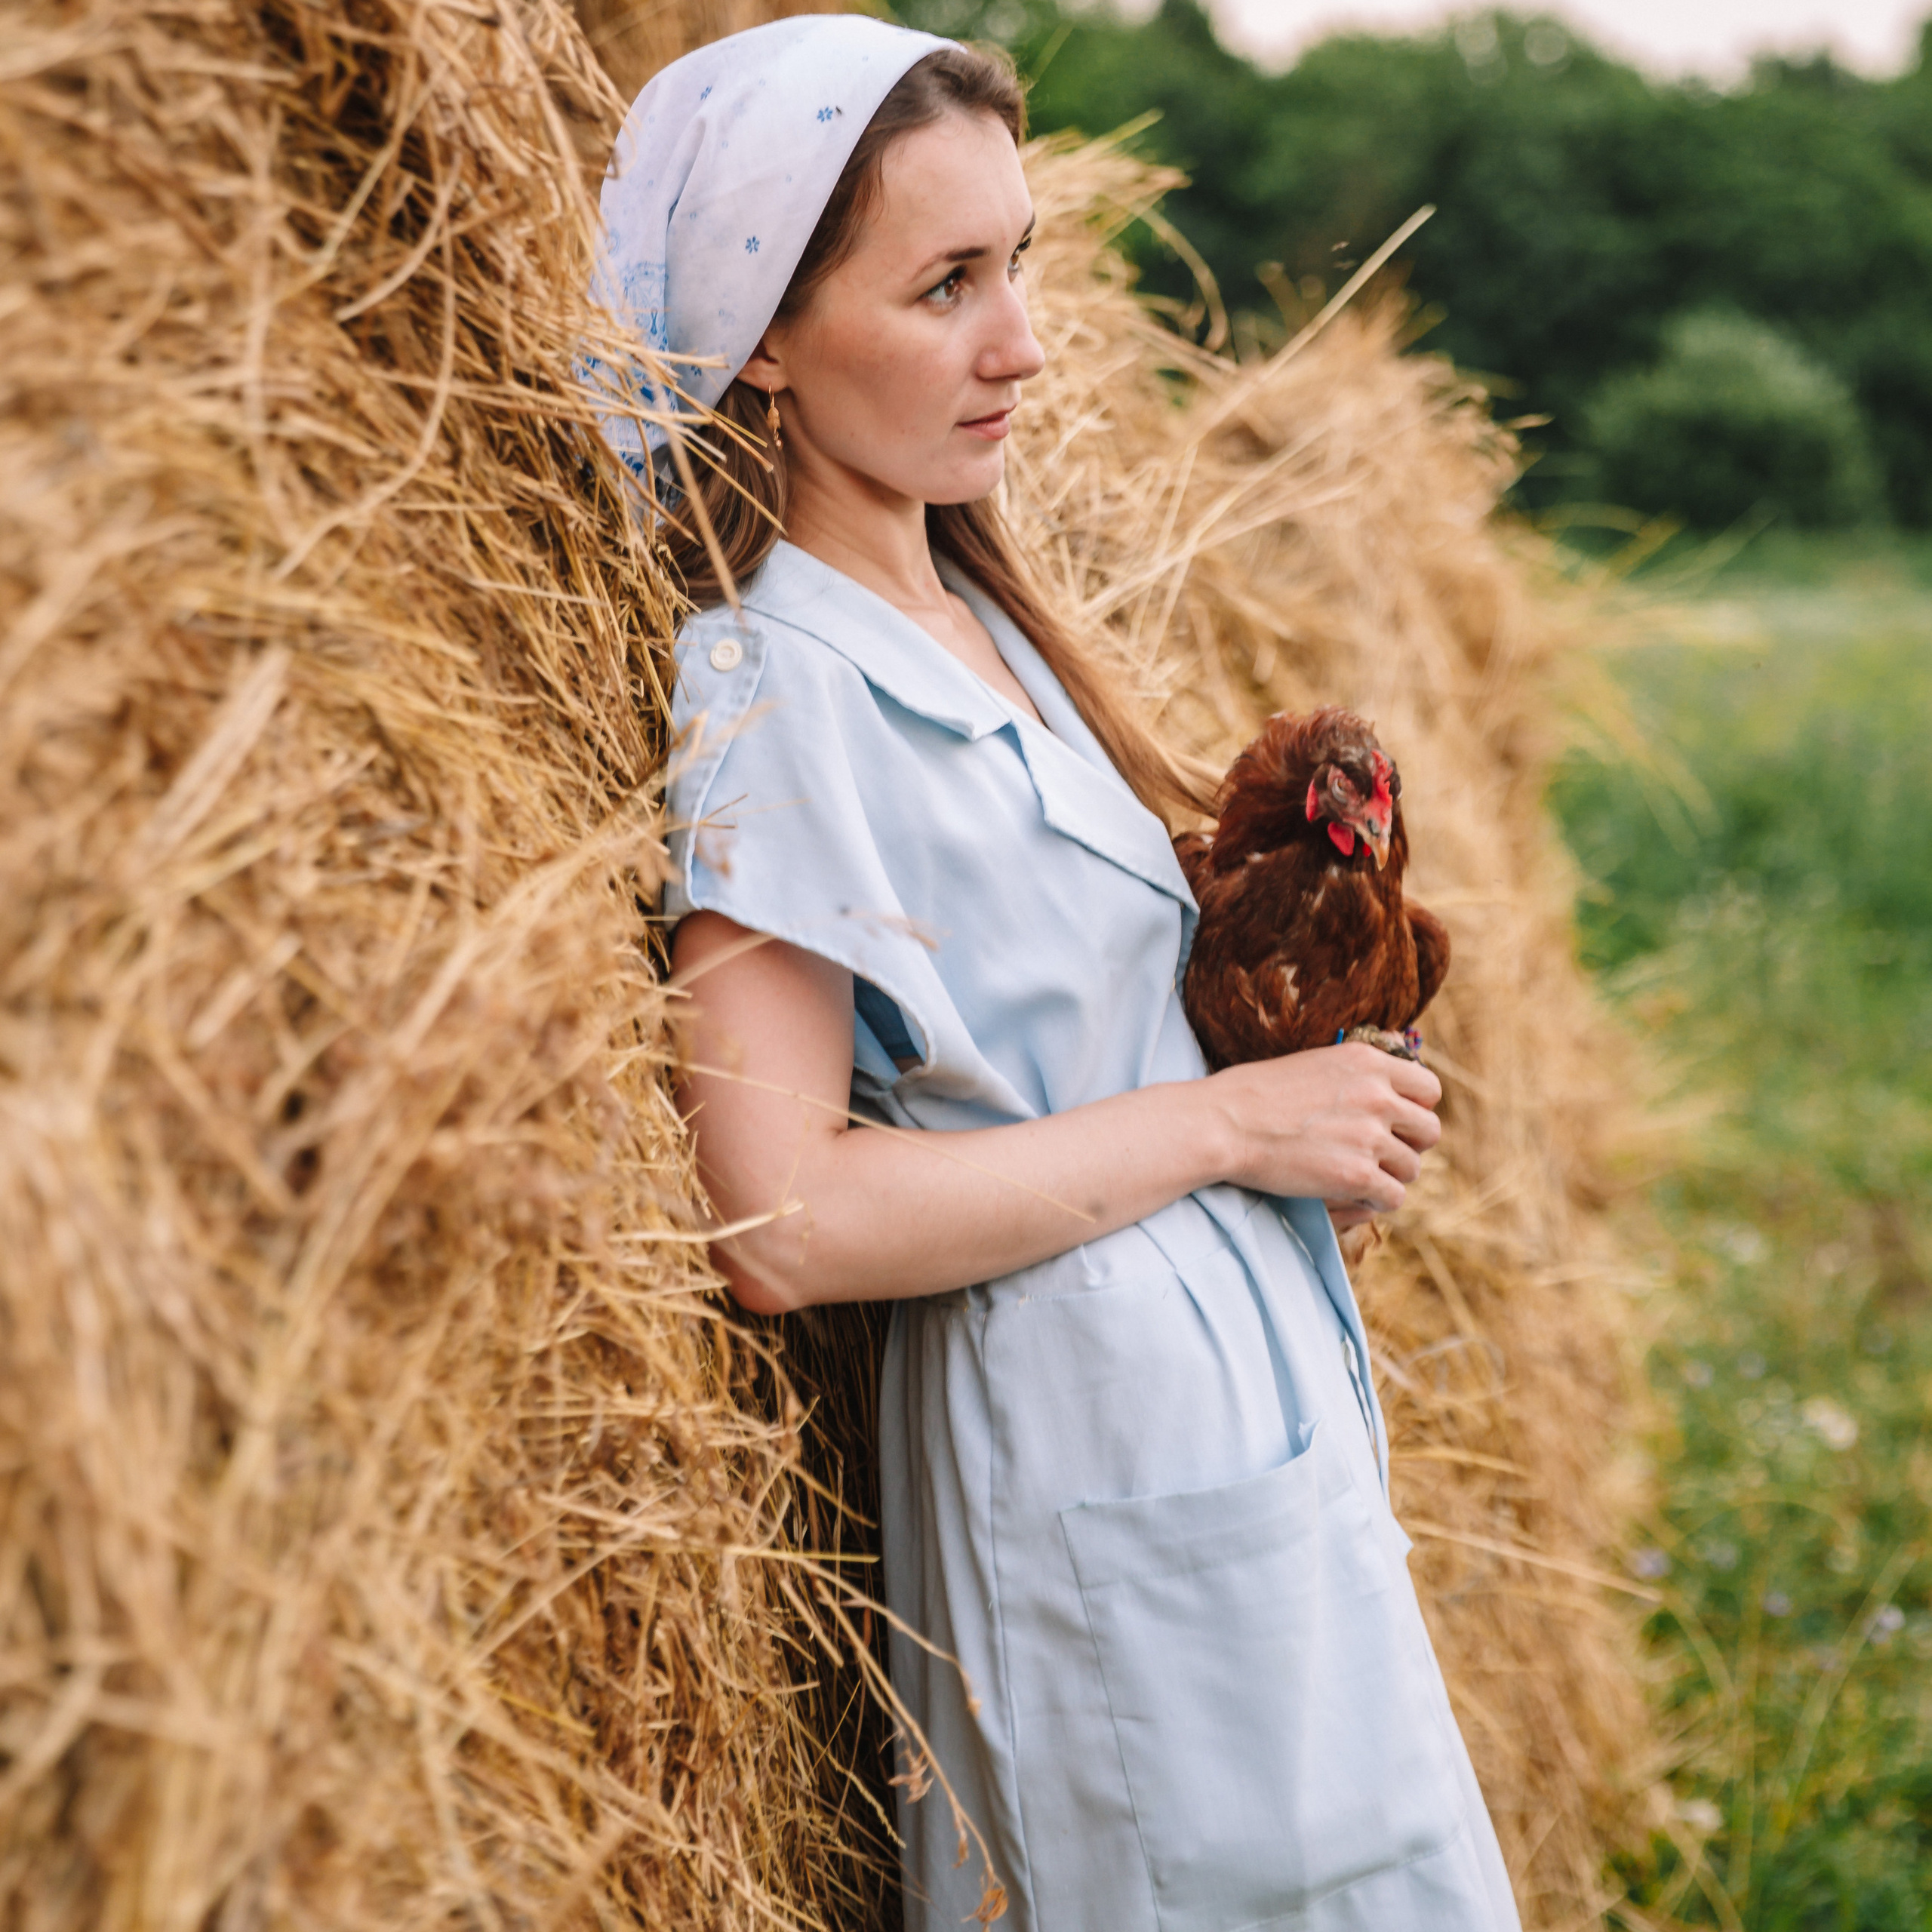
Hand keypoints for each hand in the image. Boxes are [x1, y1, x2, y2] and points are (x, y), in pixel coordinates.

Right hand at [1201, 1043, 1441, 1211]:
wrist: (1224, 1122)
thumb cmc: (1256, 1092)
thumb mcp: (1316, 1061)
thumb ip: (1358, 1068)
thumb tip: (1394, 1056)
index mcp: (1369, 1062)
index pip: (1429, 1089)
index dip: (1416, 1109)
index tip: (1396, 1122)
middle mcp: (1377, 1095)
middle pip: (1429, 1131)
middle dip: (1409, 1145)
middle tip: (1379, 1153)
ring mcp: (1369, 1136)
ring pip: (1412, 1168)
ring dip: (1389, 1175)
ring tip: (1358, 1175)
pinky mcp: (1357, 1175)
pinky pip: (1394, 1197)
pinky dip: (1376, 1200)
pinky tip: (1352, 1194)